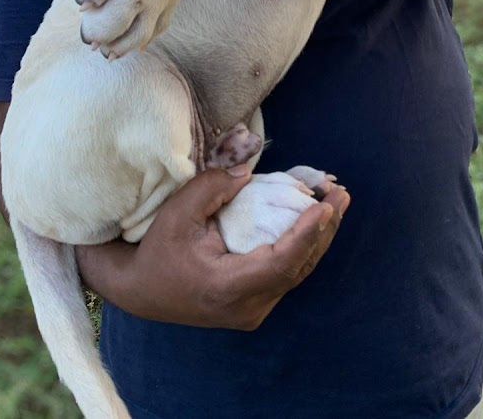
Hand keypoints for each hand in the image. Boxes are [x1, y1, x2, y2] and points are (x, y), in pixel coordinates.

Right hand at [76, 168, 349, 328]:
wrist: (142, 290)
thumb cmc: (158, 249)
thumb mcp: (178, 212)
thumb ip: (212, 188)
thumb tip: (248, 173)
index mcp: (227, 288)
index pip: (280, 263)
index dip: (306, 234)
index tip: (324, 206)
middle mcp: (247, 307)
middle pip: (298, 267)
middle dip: (324, 229)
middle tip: (340, 192)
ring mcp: (254, 309)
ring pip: (298, 271)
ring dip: (319, 236)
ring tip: (337, 200)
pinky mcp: (256, 302)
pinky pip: (288, 272)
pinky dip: (304, 244)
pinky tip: (317, 219)